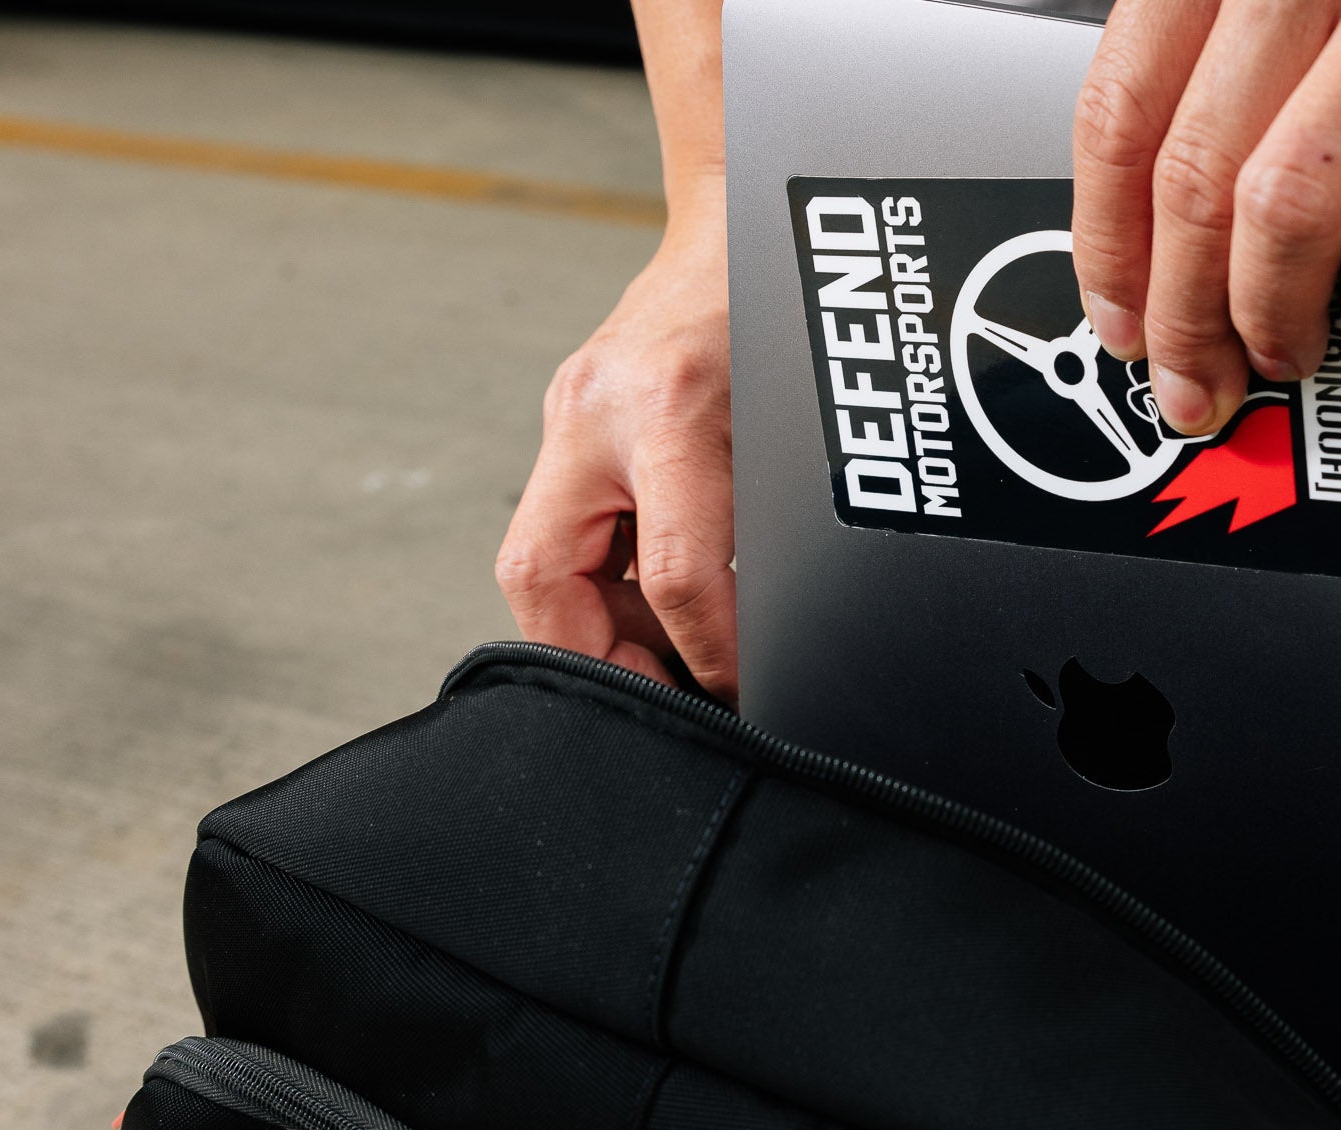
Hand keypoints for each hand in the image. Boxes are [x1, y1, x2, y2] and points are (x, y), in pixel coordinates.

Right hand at [497, 214, 736, 698]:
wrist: (737, 219)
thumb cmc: (780, 309)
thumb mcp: (797, 426)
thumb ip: (777, 532)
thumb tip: (773, 641)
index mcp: (665, 412)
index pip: (672, 574)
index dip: (706, 652)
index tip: (738, 693)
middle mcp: (594, 414)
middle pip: (542, 582)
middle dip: (597, 659)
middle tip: (667, 699)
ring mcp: (569, 421)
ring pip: (544, 570)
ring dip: (604, 629)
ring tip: (674, 657)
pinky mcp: (573, 432)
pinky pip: (571, 538)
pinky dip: (611, 588)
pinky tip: (662, 608)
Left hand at [1069, 0, 1340, 436]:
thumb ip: (1241, 58)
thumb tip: (1161, 228)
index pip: (1124, 109)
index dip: (1110, 244)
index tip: (1122, 321)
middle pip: (1196, 177)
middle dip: (1186, 314)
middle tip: (1198, 380)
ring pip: (1288, 207)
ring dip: (1274, 314)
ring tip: (1289, 350)